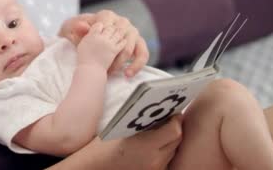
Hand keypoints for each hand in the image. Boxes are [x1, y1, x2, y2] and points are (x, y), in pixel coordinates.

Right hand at [49, 115, 182, 169]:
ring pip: (173, 151)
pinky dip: (164, 151)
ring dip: (170, 140)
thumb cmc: (103, 147)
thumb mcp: (121, 129)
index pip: (174, 130)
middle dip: (175, 127)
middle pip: (177, 140)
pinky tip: (154, 145)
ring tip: (160, 131)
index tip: (172, 111)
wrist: (95, 167)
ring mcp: (154, 169)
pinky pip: (166, 160)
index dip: (176, 119)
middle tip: (168, 117)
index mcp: (146, 145)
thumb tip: (156, 109)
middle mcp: (154, 160)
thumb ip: (141, 121)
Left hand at [59, 10, 149, 76]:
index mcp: (107, 16)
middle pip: (121, 38)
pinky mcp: (138, 42)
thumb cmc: (78, 33)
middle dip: (111, 56)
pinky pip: (143, 54)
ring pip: (132, 48)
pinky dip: (136, 65)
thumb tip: (82, 26)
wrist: (83, 37)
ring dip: (121, 63)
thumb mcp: (72, 28)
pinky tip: (128, 74)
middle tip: (101, 68)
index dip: (100, 42)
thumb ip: (77, 27)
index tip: (93, 53)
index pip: (108, 27)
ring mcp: (131, 32)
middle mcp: (122, 21)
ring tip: (110, 73)